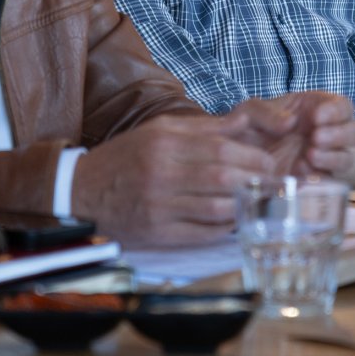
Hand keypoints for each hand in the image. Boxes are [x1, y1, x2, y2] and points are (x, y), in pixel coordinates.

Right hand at [71, 112, 277, 246]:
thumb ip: (204, 128)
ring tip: (258, 201)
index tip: (269, 162)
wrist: (81, 192)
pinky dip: (224, 228)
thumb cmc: (126, 157)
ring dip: (245, 206)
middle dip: (256, 181)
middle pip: (224, 178)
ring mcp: (160, 207)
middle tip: (272, 183)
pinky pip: (203, 233)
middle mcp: (162, 173)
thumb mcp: (160, 131)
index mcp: (165, 143)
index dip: (253, 157)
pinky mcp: (158, 233)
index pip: (222, 149)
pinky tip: (233, 220)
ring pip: (217, 208)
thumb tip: (245, 122)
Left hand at [230, 91, 354, 178]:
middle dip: (341, 135)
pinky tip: (299, 171)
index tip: (316, 118)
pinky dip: (318, 176)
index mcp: (317, 108)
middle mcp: (326, 132)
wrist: (234, 160)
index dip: (336, 112)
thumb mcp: (250, 112)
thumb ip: (267, 113)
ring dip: (332, 157)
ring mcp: (323, 158)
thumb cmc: (246, 129)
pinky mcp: (314, 180)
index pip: (343, 106)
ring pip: (347, 158)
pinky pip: (328, 180)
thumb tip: (291, 123)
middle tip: (315, 138)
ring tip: (308, 155)